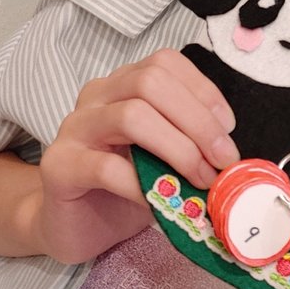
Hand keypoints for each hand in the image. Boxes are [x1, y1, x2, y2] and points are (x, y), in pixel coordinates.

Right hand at [36, 49, 238, 262]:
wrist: (74, 224)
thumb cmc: (126, 187)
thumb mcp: (163, 156)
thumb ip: (189, 140)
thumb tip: (230, 150)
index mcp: (123, 84)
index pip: (165, 64)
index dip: (203, 92)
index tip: (229, 128)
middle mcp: (97, 96)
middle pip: (151, 83)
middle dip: (197, 121)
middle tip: (224, 160)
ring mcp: (75, 128)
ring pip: (131, 116)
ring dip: (178, 149)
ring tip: (201, 180)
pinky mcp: (59, 166)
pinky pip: (107, 167)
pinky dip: (142, 184)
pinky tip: (160, 202)